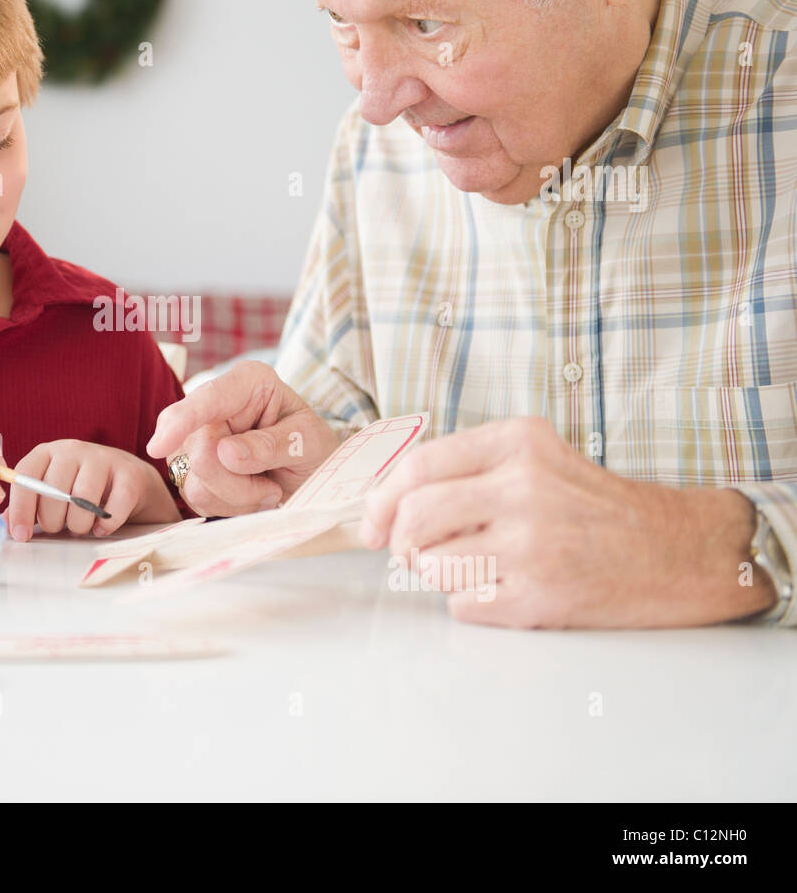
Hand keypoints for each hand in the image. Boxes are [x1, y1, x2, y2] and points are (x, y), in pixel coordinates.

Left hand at [5, 440, 179, 540]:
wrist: (128, 478)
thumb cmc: (81, 488)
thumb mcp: (51, 491)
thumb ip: (27, 506)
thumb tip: (3, 525)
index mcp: (47, 452)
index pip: (26, 476)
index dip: (20, 508)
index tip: (21, 535)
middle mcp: (73, 449)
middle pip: (54, 491)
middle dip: (53, 521)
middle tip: (59, 528)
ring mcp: (103, 458)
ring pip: (82, 500)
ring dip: (79, 525)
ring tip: (80, 528)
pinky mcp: (129, 474)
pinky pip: (113, 508)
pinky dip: (105, 525)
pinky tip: (101, 528)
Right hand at [145, 361, 338, 516]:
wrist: (312, 475)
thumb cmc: (314, 448)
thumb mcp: (310, 441)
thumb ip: (273, 444)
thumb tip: (227, 453)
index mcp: (247, 383)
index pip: (208, 399)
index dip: (182, 421)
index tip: (159, 446)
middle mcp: (215, 407)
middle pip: (199, 450)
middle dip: (236, 481)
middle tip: (270, 487)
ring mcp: (198, 440)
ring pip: (196, 481)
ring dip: (237, 497)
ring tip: (266, 489)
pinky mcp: (193, 471)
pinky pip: (198, 499)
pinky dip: (231, 507)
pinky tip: (252, 496)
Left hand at [359, 416, 773, 627]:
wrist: (675, 551)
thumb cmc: (591, 505)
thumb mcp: (534, 456)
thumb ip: (465, 467)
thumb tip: (383, 502)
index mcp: (517, 443)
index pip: (416, 467)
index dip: (380, 500)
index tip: (372, 522)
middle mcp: (524, 488)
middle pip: (413, 517)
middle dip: (397, 540)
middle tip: (405, 550)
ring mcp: (533, 545)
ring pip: (432, 564)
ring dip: (437, 572)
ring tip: (474, 564)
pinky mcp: (540, 596)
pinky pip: (462, 605)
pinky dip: (470, 601)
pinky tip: (506, 588)